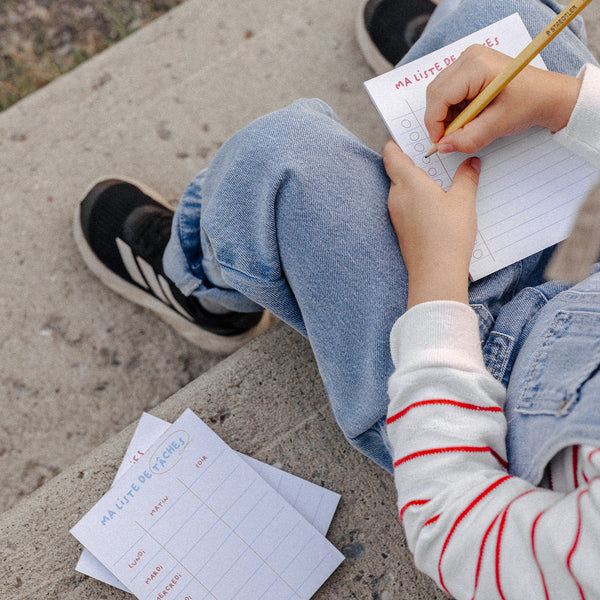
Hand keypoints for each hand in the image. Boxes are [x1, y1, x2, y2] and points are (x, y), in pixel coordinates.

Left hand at [383, 140, 480, 308]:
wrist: (435, 274)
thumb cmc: (448, 235)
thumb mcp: (463, 201)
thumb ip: (466, 177)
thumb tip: (471, 163)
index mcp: (408, 183)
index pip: (391, 155)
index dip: (396, 143)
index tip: (408, 136)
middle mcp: (396, 196)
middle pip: (397, 171)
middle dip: (412, 161)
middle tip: (434, 155)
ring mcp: (396, 214)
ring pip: (402, 189)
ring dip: (416, 182)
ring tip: (439, 178)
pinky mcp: (401, 229)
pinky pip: (406, 206)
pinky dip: (417, 199)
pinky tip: (436, 204)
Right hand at [425, 45, 580, 153]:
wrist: (547, 95)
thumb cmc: (529, 103)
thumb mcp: (497, 125)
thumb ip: (468, 138)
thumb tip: (442, 146)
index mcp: (475, 65)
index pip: (439, 96)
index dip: (434, 123)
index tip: (440, 142)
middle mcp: (468, 57)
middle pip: (435, 93)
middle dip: (439, 119)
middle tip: (452, 137)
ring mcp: (467, 60)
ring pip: (439, 93)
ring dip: (446, 114)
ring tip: (467, 125)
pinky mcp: (468, 67)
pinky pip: (447, 91)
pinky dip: (452, 109)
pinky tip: (468, 116)